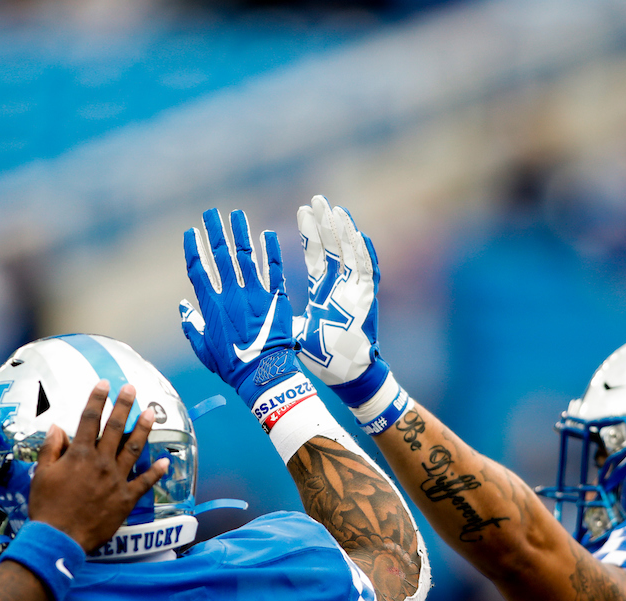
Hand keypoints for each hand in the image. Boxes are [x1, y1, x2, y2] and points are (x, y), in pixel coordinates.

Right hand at [28, 381, 167, 551]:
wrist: (59, 538)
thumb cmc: (47, 506)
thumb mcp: (42, 474)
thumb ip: (51, 448)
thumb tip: (56, 426)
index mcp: (79, 455)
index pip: (89, 419)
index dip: (97, 399)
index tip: (104, 384)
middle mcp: (101, 463)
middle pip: (115, 428)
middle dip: (123, 406)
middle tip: (131, 388)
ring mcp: (116, 480)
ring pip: (133, 449)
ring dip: (143, 430)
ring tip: (151, 414)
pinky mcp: (125, 499)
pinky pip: (144, 483)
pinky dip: (155, 472)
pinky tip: (165, 461)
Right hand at [179, 207, 299, 407]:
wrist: (264, 373)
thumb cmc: (233, 365)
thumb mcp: (204, 351)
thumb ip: (192, 326)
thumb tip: (183, 306)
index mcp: (212, 306)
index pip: (199, 270)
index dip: (193, 249)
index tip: (191, 232)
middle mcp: (232, 294)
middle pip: (221, 255)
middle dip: (214, 231)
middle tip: (210, 213)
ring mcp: (255, 293)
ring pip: (246, 256)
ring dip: (240, 233)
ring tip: (236, 214)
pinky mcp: (275, 297)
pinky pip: (274, 269)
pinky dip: (271, 251)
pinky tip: (267, 234)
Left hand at [294, 195, 390, 406]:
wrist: (345, 376)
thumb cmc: (322, 356)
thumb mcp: (295, 330)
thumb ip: (280, 316)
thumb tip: (257, 309)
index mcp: (324, 291)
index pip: (317, 255)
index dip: (311, 234)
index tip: (302, 210)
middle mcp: (340, 287)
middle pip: (334, 248)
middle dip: (326, 223)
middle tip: (318, 199)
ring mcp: (355, 292)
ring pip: (351, 255)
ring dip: (344, 232)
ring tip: (336, 209)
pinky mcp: (366, 301)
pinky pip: (368, 273)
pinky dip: (365, 255)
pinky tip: (361, 235)